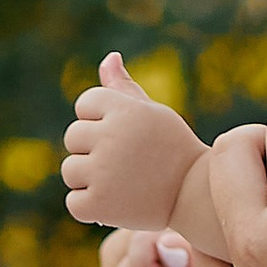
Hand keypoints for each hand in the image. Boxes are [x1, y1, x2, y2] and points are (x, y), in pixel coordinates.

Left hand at [64, 55, 204, 230]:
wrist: (195, 196)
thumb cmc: (173, 150)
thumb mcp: (153, 114)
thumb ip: (125, 88)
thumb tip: (109, 57)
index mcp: (125, 109)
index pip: (85, 103)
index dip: (101, 120)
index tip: (126, 135)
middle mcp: (112, 136)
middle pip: (73, 136)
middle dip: (91, 150)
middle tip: (124, 163)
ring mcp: (104, 172)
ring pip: (70, 170)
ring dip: (89, 180)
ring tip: (121, 184)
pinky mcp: (99, 204)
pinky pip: (74, 202)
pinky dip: (90, 208)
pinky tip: (115, 204)